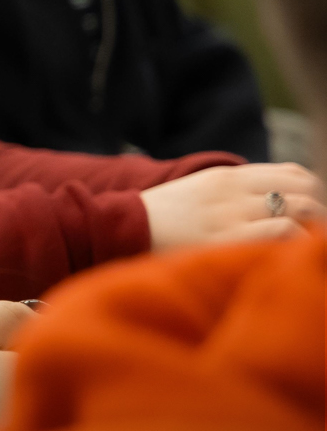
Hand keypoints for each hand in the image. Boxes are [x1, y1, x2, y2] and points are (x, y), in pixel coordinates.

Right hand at [141, 164, 323, 250]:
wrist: (123, 227)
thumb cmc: (165, 217)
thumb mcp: (201, 190)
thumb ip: (236, 191)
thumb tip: (280, 198)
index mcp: (228, 177)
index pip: (294, 174)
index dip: (311, 195)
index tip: (307, 214)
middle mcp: (234, 191)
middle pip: (305, 192)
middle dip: (317, 214)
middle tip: (310, 235)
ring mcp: (232, 214)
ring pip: (302, 211)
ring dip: (312, 231)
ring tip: (302, 249)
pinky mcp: (228, 239)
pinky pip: (283, 233)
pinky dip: (297, 243)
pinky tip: (287, 257)